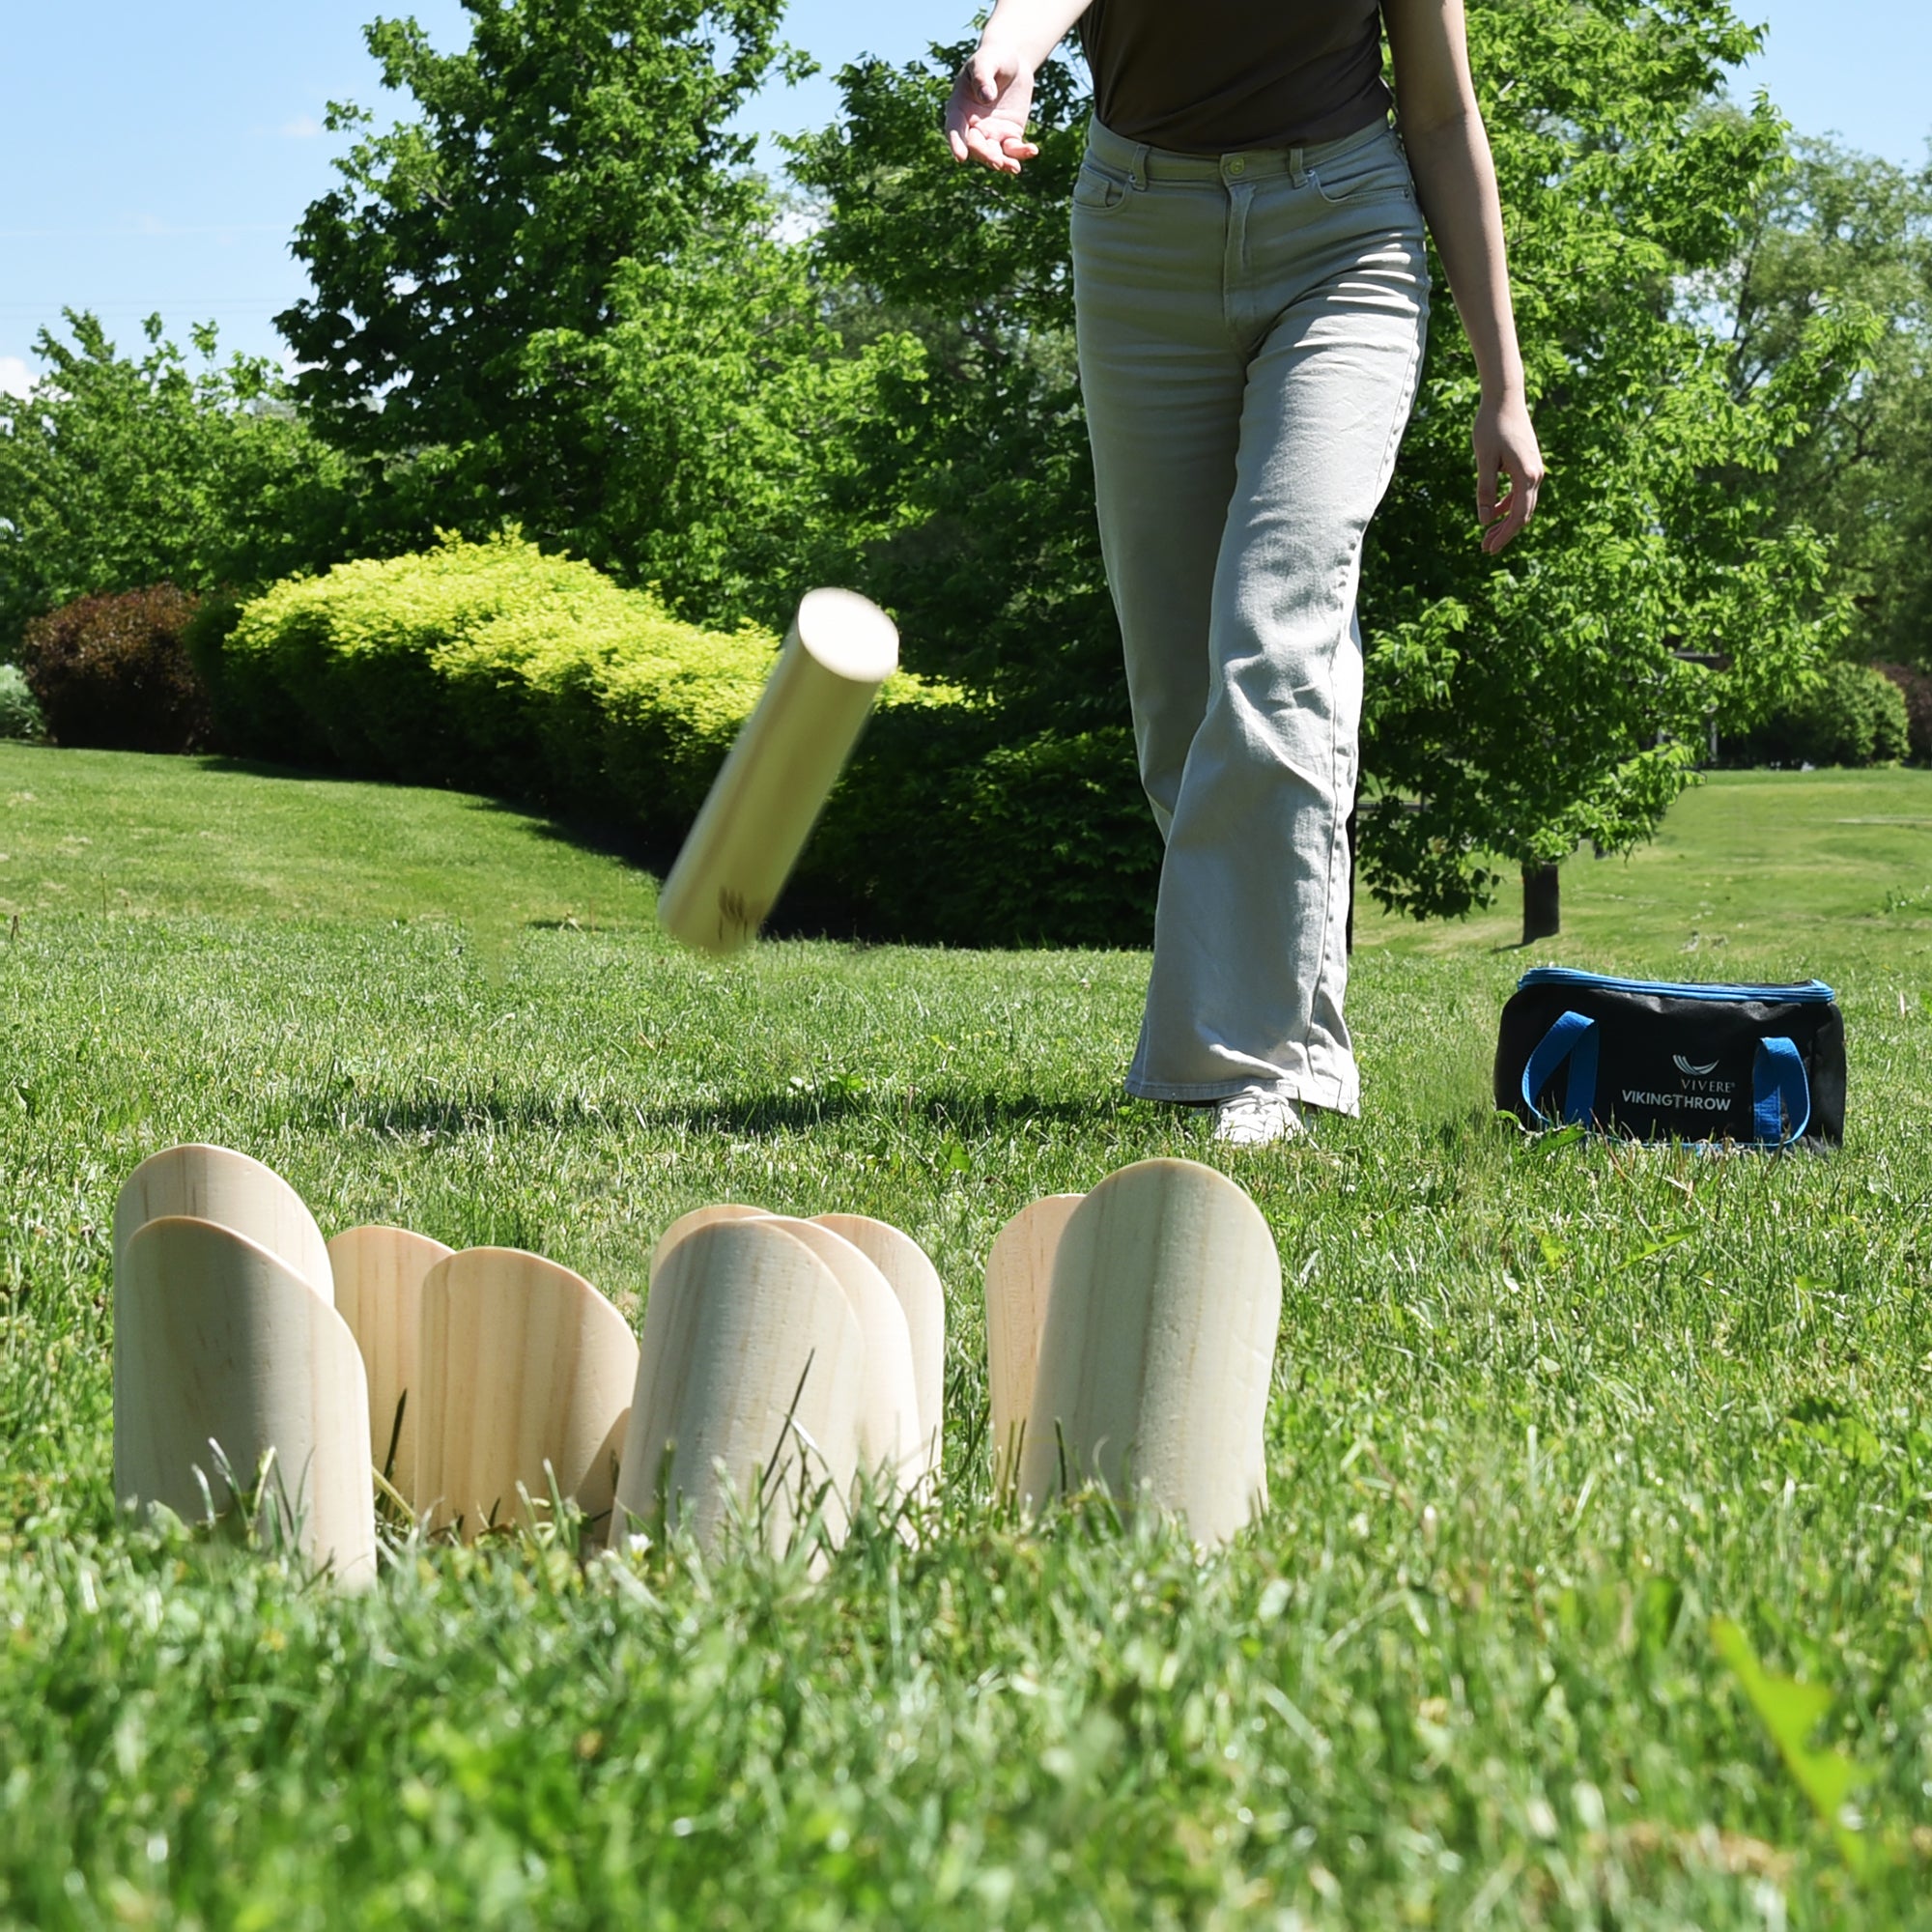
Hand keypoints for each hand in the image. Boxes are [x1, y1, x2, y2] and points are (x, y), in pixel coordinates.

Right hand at [945, 42, 1039, 173]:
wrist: (1012, 62)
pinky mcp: (1009, 135)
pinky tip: (1032, 150)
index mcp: (959, 108)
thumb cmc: (993, 57)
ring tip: (1014, 167)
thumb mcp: (986, 60)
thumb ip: (983, 76)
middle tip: (997, 161)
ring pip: (994, 153)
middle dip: (985, 155)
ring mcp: (991, 133)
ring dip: (1003, 162)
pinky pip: (1013, 148)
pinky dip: (1021, 152)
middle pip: (976, 146)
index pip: (954, 129)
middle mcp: (972, 126)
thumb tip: (986, 97)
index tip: (960, 158)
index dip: (956, 143)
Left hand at [1474, 394, 1544, 552]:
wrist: (1505, 398)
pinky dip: (1508, 505)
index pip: (1518, 516)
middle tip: (1485, 549)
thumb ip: (1485, 491)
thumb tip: (1485, 521)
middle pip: (1523, 514)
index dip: (1504, 536)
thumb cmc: (1491, 426)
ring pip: (1523, 504)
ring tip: (1487, 536)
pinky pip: (1520, 492)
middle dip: (1505, 533)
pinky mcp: (1528, 464)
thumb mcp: (1483, 460)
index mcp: (1526, 476)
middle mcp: (1535, 474)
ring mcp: (1534, 469)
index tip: (1489, 549)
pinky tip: (1493, 513)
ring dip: (1506, 521)